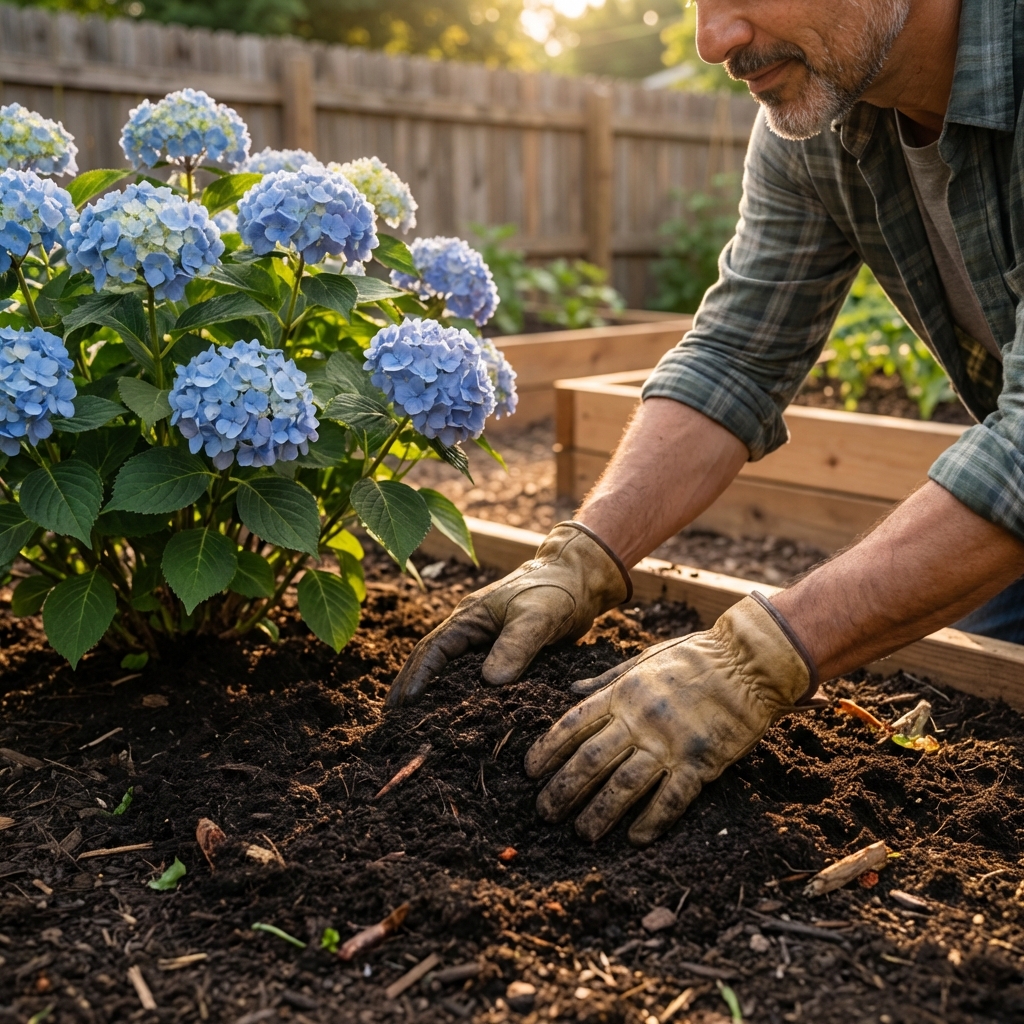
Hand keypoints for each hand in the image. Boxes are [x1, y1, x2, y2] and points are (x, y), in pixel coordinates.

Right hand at [386, 522, 631, 706]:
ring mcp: (484, 642)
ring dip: (431, 694)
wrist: (581, 581)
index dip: (416, 678)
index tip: (404, 706)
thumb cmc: (556, 590)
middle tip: (394, 723)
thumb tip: (490, 682)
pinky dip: (460, 695)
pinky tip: (459, 716)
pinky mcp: (502, 653)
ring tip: (414, 724)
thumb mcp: (536, 617)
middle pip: (431, 661)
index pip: (433, 650)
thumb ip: (516, 646)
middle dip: (410, 688)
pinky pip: (473, 677)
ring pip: (450, 671)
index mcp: (468, 617)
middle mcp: (470, 630)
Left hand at [524, 594, 819, 844]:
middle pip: (591, 760)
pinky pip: (671, 799)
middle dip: (564, 790)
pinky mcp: (702, 762)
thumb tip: (571, 690)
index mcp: (623, 692)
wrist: (749, 662)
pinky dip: (651, 821)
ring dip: (599, 813)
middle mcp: (640, 719)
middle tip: (545, 813)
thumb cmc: (695, 656)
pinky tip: (635, 839)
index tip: (530, 772)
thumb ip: (607, 680)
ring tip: (582, 833)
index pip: (573, 725)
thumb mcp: (643, 658)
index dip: (548, 750)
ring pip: (624, 786)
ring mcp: (670, 742)